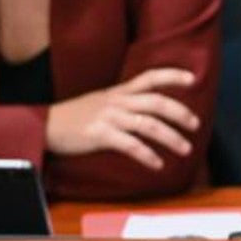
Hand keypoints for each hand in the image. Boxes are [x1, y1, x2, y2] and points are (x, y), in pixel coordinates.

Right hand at [45, 68, 200, 169]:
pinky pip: (131, 145)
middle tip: (196, 125)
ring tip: (186, 149)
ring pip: (149, 125)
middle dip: (181, 113)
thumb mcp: (103, 101)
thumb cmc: (77, 116)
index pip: (150, 77)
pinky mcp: (100, 135)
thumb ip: (127, 102)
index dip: (172, 76)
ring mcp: (109, 117)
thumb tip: (154, 110)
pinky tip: (158, 165)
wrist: (44, 125)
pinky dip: (148, 156)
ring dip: (172, 138)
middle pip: (157, 102)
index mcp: (120, 92)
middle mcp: (117, 102)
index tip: (192, 78)